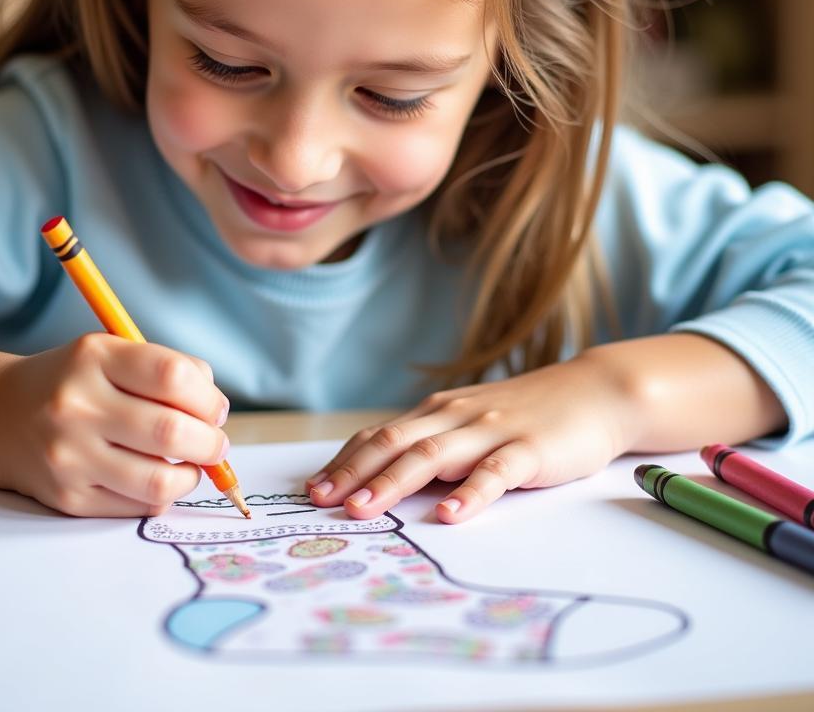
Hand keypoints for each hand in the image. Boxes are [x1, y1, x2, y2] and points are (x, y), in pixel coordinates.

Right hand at [0, 333, 228, 517]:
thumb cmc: (75, 381)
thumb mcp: (112, 353)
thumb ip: (169, 370)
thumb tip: (216, 410)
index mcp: (94, 358)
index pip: (173, 376)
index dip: (208, 398)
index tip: (216, 410)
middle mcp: (76, 405)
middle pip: (171, 431)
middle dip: (211, 443)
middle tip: (216, 444)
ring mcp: (69, 456)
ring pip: (159, 480)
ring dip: (193, 476)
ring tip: (194, 465)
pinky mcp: (68, 498)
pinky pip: (137, 506)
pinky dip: (163, 495)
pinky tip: (160, 478)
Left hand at [306, 357, 637, 523]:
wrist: (594, 392)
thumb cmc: (527, 415)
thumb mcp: (472, 423)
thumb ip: (436, 444)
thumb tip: (385, 477)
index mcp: (438, 412)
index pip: (380, 436)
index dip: (344, 461)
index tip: (312, 489)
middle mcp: (456, 417)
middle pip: (394, 443)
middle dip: (353, 472)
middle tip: (320, 500)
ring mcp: (492, 431)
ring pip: (433, 455)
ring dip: (393, 482)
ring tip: (363, 508)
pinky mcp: (529, 449)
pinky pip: (495, 472)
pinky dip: (469, 493)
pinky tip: (448, 514)